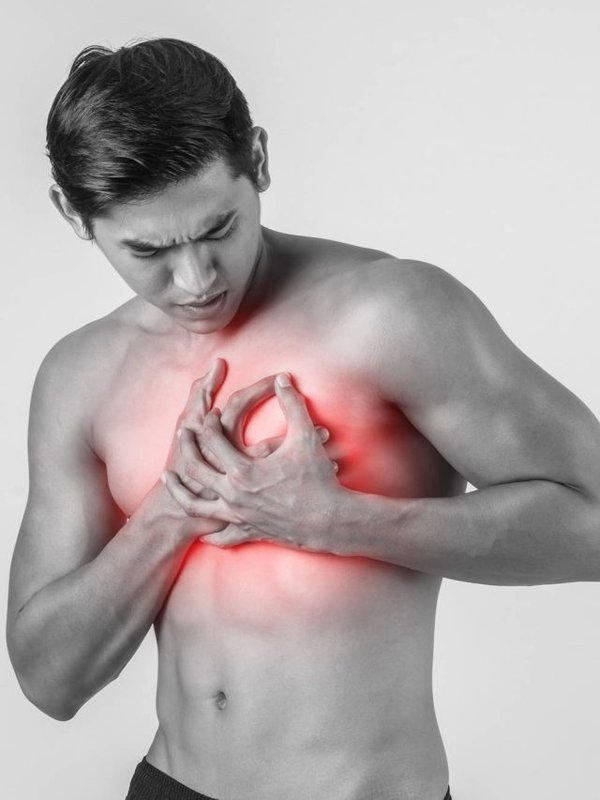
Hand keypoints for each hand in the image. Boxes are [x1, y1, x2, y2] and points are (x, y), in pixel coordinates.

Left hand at [162, 374, 339, 551]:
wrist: (330, 522)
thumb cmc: (318, 480)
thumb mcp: (306, 437)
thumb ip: (292, 404)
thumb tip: (283, 379)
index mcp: (243, 470)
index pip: (213, 439)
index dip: (209, 422)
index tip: (210, 413)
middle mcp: (233, 495)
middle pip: (196, 468)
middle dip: (187, 448)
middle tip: (184, 434)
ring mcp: (237, 516)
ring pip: (195, 505)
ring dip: (179, 490)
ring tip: (170, 477)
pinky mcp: (247, 532)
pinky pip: (219, 536)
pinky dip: (207, 529)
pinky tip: (201, 524)